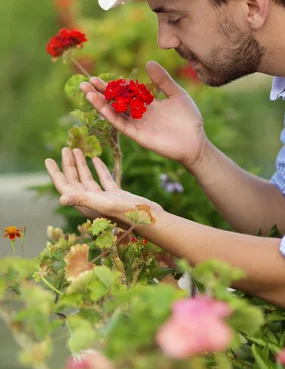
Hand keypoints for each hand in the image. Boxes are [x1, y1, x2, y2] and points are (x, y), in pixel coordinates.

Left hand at [45, 148, 162, 227]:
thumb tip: (61, 198)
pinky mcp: (116, 195)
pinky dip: (99, 169)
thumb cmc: (129, 213)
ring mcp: (105, 199)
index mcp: (86, 205)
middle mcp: (92, 202)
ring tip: (77, 150)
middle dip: (69, 165)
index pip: (65, 187)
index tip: (49, 159)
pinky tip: (96, 159)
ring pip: (88, 179)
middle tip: (66, 148)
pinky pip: (103, 180)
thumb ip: (84, 199)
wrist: (152, 219)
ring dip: (82, 165)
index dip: (56, 173)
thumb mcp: (105, 203)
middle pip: (75, 181)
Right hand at [79, 61, 206, 168]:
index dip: (112, 86)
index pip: (125, 92)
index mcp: (147, 104)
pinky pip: (121, 125)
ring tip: (87, 93)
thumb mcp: (177, 94)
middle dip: (100, 93)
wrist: (197, 142)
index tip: (98, 78)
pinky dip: (110, 116)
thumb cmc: (189, 119)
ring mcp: (138, 125)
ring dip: (100, 104)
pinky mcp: (139, 136)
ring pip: (114, 113)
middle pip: (115, 102)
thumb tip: (148, 62)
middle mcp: (139, 114)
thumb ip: (163, 80)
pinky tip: (101, 107)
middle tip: (85, 83)